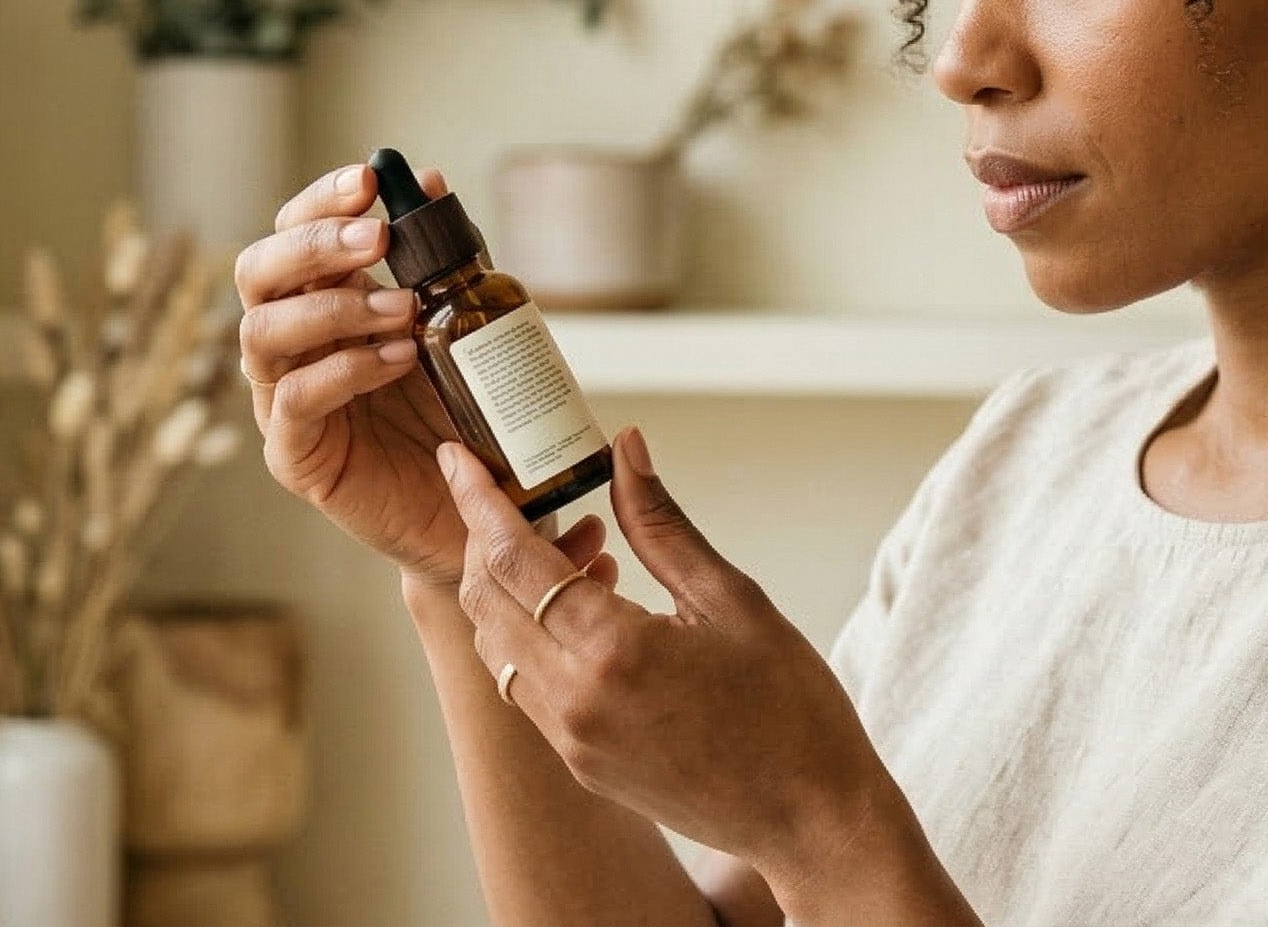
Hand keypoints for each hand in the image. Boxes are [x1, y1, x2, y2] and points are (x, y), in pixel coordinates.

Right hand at [235, 161, 466, 586]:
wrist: (476, 509)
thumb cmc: (459, 411)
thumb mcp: (459, 324)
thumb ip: (444, 260)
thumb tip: (435, 181)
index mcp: (320, 300)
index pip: (293, 233)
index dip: (320, 202)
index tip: (367, 180)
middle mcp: (291, 344)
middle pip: (256, 273)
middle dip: (314, 244)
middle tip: (375, 239)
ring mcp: (282, 398)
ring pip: (262, 332)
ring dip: (333, 307)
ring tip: (404, 310)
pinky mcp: (294, 454)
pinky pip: (292, 400)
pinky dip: (343, 369)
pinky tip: (396, 359)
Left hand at [435, 424, 911, 896]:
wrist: (811, 820)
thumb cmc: (791, 708)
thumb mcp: (734, 600)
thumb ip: (662, 525)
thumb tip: (624, 449)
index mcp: (612, 651)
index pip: (513, 559)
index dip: (478, 501)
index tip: (456, 459)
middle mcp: (574, 700)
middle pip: (486, 601)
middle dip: (484, 539)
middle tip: (514, 495)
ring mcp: (571, 741)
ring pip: (497, 647)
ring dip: (509, 591)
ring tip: (574, 552)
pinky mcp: (580, 765)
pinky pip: (526, 688)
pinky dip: (534, 637)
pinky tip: (587, 610)